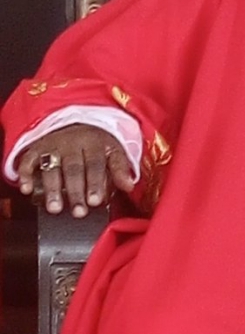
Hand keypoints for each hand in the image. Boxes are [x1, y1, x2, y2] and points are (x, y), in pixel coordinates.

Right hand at [17, 126, 134, 217]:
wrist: (75, 121)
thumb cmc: (96, 144)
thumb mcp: (113, 151)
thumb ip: (120, 169)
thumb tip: (130, 186)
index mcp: (94, 143)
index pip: (95, 164)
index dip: (95, 183)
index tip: (96, 201)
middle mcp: (72, 142)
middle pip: (73, 168)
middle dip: (75, 191)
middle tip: (78, 212)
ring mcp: (53, 145)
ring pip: (51, 167)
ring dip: (52, 188)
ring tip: (54, 208)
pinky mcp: (37, 148)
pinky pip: (29, 160)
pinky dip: (26, 174)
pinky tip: (26, 189)